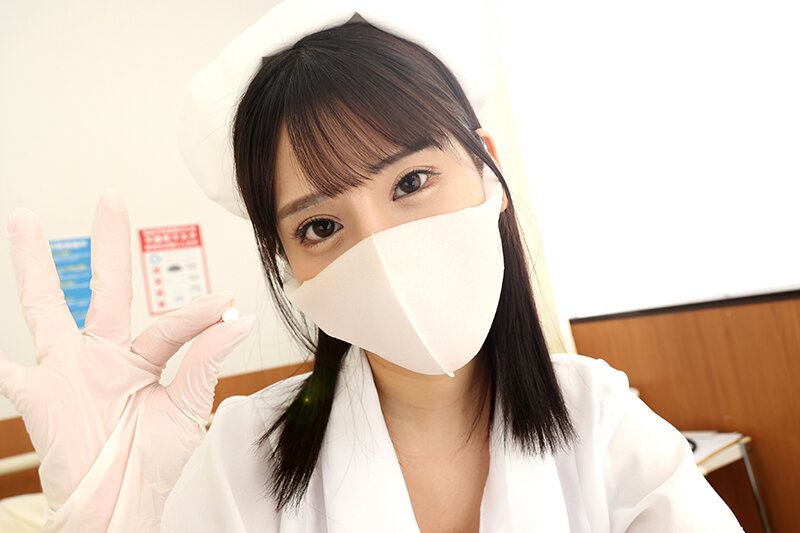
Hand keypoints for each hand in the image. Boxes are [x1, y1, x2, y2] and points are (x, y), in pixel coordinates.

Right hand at [0, 190, 255, 530]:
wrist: (120, 506)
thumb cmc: (151, 461)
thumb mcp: (186, 409)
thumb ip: (205, 361)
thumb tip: (240, 317)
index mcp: (140, 358)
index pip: (169, 324)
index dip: (198, 314)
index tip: (228, 303)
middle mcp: (101, 354)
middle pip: (104, 289)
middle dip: (108, 244)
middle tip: (111, 198)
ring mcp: (66, 370)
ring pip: (46, 306)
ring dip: (35, 265)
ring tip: (25, 220)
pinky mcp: (37, 394)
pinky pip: (4, 369)